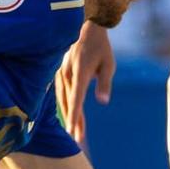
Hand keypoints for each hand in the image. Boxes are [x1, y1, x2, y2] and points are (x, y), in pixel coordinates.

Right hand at [55, 21, 115, 143]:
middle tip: (77, 138)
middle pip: (68, 102)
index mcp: (80, 72)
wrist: (88, 29)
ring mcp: (62, 73)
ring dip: (68, 114)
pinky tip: (67, 114)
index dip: (74, 115)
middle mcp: (68, 74)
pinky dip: (64, 104)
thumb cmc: (101, 48)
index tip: (72, 130)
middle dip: (72, 120)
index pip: (76, 98)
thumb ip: (105, 84)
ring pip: (62, 98)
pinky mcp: (61, 72)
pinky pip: (60, 92)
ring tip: (73, 130)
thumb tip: (103, 102)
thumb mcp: (109, 65)